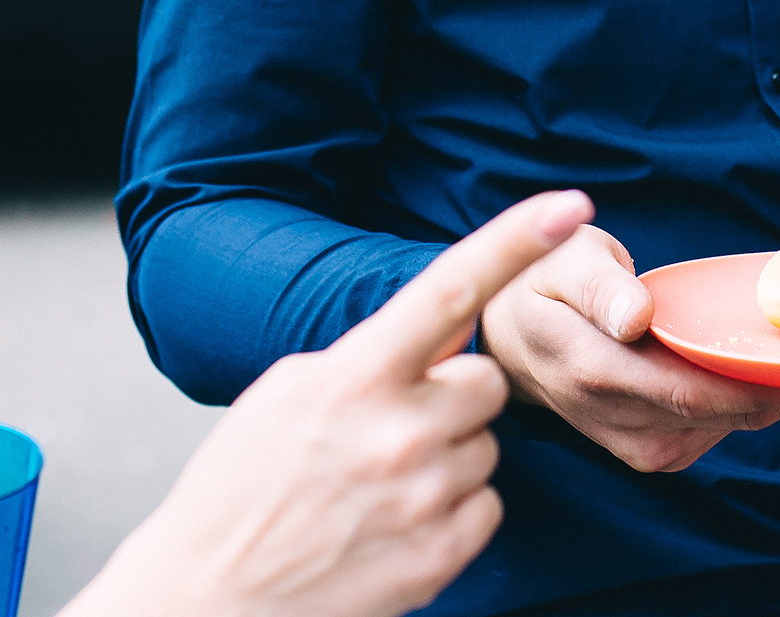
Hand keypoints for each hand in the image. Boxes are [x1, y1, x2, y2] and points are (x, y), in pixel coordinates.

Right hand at [63, 190, 594, 616]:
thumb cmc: (242, 488)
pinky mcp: (440, 558)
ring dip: (448, 457)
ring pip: (487, 447)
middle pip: (485, 382)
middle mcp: (400, 432)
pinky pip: (487, 507)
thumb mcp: (291, 393)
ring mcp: (424, 498)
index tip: (569, 203)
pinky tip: (394, 524)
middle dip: (453, 394)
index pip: (451, 289)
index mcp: (355, 377)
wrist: (210, 599)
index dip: (516, 239)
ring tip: (378, 484)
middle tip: (392, 425)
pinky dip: (452, 512)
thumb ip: (374, 354)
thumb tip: (446, 326)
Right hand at [479, 225, 779, 472]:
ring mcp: (633, 442)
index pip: (687, 389)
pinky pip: (714, 430)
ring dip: (771, 398)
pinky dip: (750, 404)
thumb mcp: (561, 261)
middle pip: (717, 414)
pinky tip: (776, 375)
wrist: (509, 337)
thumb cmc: (543, 284)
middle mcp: (615, 418)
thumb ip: (598, 287)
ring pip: (722, 427)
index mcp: (592, 370)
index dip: (755, 383)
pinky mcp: (651, 449)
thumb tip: (635, 317)